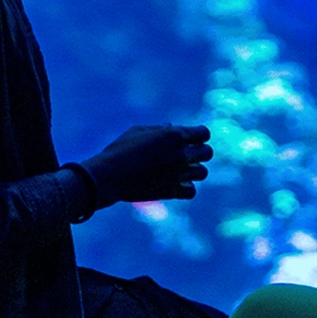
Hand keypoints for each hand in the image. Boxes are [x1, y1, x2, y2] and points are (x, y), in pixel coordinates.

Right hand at [78, 124, 212, 206]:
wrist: (109, 176)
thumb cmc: (120, 149)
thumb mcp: (138, 131)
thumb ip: (159, 128)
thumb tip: (172, 126)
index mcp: (174, 135)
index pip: (204, 133)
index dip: (199, 134)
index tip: (191, 138)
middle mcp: (180, 154)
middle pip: (207, 152)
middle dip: (200, 152)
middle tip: (187, 154)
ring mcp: (177, 174)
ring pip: (202, 173)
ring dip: (194, 170)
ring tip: (182, 169)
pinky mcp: (171, 191)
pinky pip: (192, 191)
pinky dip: (187, 187)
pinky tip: (177, 183)